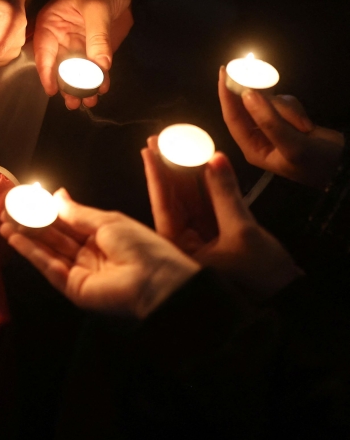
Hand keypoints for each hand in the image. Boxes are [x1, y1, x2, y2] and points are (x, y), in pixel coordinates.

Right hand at [1, 189, 198, 318]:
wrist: (156, 280)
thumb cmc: (141, 247)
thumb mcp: (107, 221)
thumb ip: (77, 212)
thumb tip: (57, 195)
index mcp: (101, 236)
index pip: (67, 221)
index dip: (47, 210)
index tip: (27, 198)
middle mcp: (88, 254)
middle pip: (54, 236)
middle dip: (30, 222)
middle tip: (8, 210)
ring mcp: (79, 272)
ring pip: (47, 251)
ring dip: (24, 237)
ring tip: (3, 222)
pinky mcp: (72, 288)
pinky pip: (48, 267)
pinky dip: (30, 253)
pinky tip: (15, 239)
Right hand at [33, 0, 132, 108]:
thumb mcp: (97, 7)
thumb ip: (98, 35)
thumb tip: (100, 65)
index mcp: (50, 24)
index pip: (43, 51)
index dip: (47, 72)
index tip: (53, 90)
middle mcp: (60, 37)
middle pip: (59, 66)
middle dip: (66, 85)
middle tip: (74, 103)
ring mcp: (76, 44)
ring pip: (76, 71)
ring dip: (82, 87)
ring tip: (89, 101)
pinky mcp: (93, 49)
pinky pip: (94, 67)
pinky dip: (99, 79)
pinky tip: (103, 88)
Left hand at [144, 147, 302, 301]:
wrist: (290, 299)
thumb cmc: (263, 276)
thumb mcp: (243, 231)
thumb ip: (226, 194)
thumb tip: (215, 160)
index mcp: (181, 250)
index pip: (163, 206)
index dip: (157, 175)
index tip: (149, 150)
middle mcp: (186, 245)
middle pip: (174, 200)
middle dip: (167, 169)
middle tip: (159, 140)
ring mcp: (202, 241)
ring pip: (191, 201)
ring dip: (186, 174)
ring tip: (176, 145)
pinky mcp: (219, 238)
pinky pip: (208, 206)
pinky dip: (207, 186)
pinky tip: (203, 164)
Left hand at [218, 67, 343, 188]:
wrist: (344, 164)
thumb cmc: (316, 163)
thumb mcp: (292, 145)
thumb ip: (269, 121)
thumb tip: (247, 94)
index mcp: (251, 147)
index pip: (232, 117)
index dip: (226, 95)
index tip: (224, 72)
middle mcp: (258, 136)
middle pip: (249, 106)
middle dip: (261, 98)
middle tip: (256, 76)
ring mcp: (273, 126)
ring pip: (270, 102)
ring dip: (286, 109)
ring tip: (303, 127)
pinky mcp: (287, 119)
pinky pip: (284, 103)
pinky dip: (295, 109)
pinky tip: (307, 124)